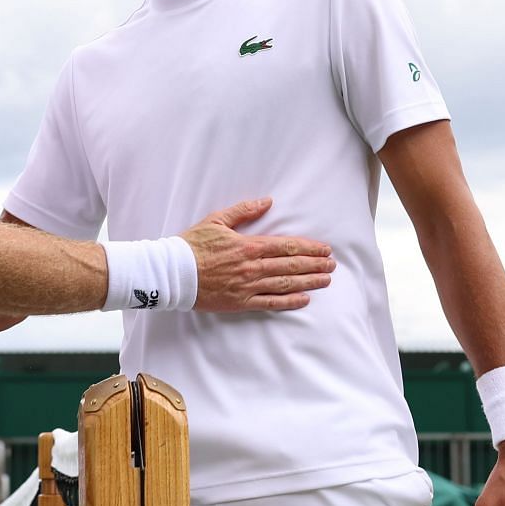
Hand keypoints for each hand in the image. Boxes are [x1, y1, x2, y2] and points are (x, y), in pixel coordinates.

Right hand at [180, 198, 333, 311]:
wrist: (172, 272)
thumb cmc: (192, 245)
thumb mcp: (216, 220)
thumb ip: (243, 211)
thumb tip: (267, 201)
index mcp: (248, 245)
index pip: (287, 246)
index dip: (309, 248)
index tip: (325, 249)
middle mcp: (252, 267)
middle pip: (291, 265)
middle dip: (315, 264)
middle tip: (332, 265)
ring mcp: (248, 286)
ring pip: (286, 283)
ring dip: (309, 281)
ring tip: (325, 280)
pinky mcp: (240, 302)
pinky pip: (270, 303)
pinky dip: (289, 302)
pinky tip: (304, 299)